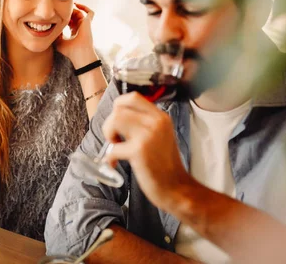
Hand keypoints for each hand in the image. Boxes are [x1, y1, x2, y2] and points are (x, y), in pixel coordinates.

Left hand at [56, 3, 96, 66]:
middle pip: (74, 16)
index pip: (69, 22)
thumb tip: (50, 26)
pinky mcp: (88, 23)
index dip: (63, 18)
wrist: (79, 54)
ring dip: (73, 10)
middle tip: (60, 8)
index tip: (56, 15)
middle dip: (68, 12)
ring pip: (80, 13)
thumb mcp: (58, 42)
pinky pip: (90, 13)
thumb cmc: (69, 51)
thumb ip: (55, 34)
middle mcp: (80, 28)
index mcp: (74, 32)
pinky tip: (77, 5)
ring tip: (66, 8)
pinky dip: (85, 7)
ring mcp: (84, 25)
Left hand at [102, 92, 192, 210]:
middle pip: (119, 108)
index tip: (116, 121)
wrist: (177, 188)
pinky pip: (113, 148)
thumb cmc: (164, 165)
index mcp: (160, 117)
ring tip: (115, 147)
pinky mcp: (139, 151)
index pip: (133, 97)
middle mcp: (156, 122)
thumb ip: (144, 123)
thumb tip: (117, 116)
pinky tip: (114, 164)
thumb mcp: (160, 136)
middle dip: (110, 122)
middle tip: (115, 138)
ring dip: (109, 134)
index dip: (118, 106)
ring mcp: (148, 136)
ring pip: (115, 120)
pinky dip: (109, 157)